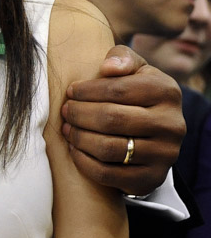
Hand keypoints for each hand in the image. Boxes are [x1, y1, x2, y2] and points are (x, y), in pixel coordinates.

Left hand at [61, 45, 183, 194]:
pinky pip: (108, 174)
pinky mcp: (151, 178)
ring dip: (78, 138)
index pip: (118, 89)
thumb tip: (108, 68)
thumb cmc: (135, 94)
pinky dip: (83, 162)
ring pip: (108, 148)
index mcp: (168, 92)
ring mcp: (165, 155)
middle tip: (65, 111)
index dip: (87, 91)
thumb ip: (121, 58)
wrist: (154, 134)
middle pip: (111, 119)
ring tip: (67, 128)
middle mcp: (173, 124)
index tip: (70, 92)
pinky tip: (74, 149)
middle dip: (79, 114)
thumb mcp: (133, 70)